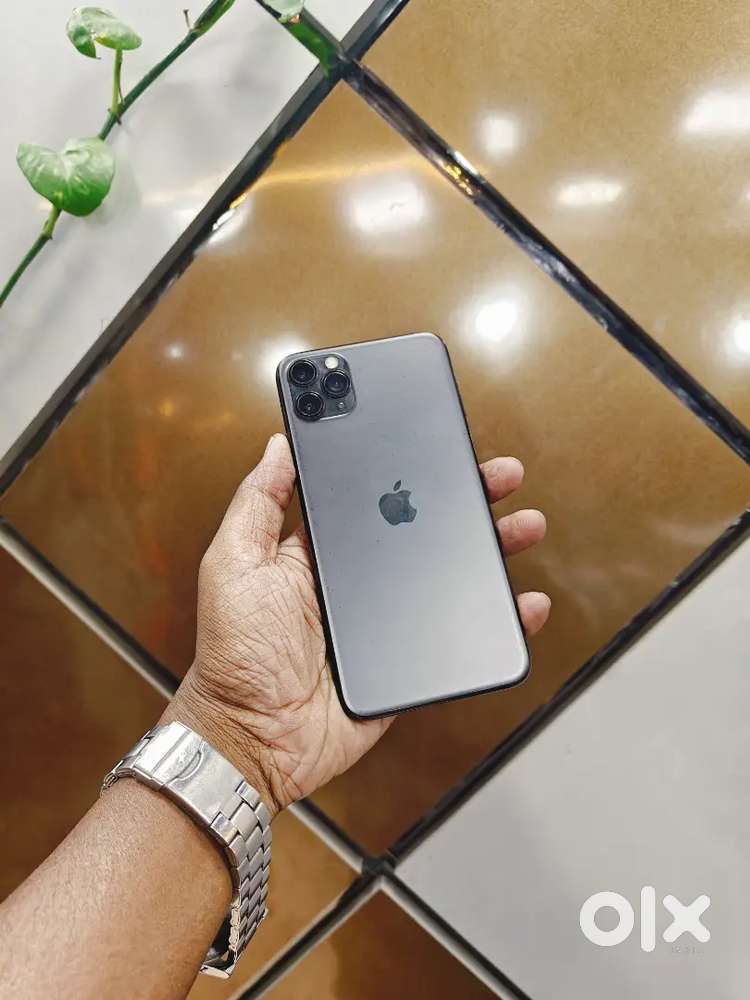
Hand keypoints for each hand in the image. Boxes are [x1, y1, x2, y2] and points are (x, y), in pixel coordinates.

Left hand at [165, 435, 549, 816]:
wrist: (254, 737)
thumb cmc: (233, 653)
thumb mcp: (234, 562)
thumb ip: (257, 503)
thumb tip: (279, 445)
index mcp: (322, 550)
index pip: (377, 496)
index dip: (411, 469)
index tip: (440, 443)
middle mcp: (359, 579)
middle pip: (424, 529)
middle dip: (467, 499)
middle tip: (501, 476)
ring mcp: (387, 619)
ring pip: (451, 574)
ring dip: (492, 548)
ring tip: (524, 525)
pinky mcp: (408, 659)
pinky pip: (460, 634)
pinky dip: (499, 618)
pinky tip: (523, 602)